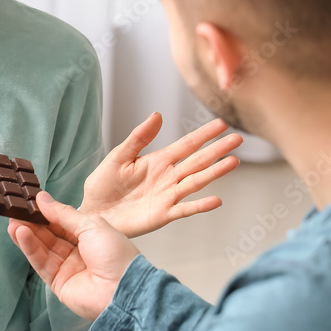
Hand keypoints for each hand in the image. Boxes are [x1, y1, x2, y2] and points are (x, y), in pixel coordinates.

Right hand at [9, 192, 138, 320]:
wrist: (122, 291)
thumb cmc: (116, 255)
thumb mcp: (91, 225)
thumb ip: (63, 213)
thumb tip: (42, 199)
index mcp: (91, 236)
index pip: (63, 222)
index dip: (46, 212)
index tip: (30, 202)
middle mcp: (78, 252)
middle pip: (50, 235)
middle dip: (33, 223)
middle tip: (16, 210)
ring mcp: (67, 268)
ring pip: (42, 248)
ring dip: (27, 234)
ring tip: (13, 221)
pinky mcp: (58, 283)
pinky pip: (41, 263)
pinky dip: (29, 248)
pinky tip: (20, 234)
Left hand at [79, 113, 242, 236]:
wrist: (92, 212)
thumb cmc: (103, 184)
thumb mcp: (118, 156)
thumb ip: (138, 137)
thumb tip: (157, 114)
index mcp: (158, 161)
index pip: (186, 144)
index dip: (204, 134)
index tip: (222, 124)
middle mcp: (168, 177)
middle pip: (197, 161)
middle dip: (217, 150)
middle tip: (238, 138)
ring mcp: (168, 196)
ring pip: (196, 182)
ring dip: (215, 172)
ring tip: (233, 161)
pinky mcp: (163, 215)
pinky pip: (185, 209)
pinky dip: (200, 206)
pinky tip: (216, 200)